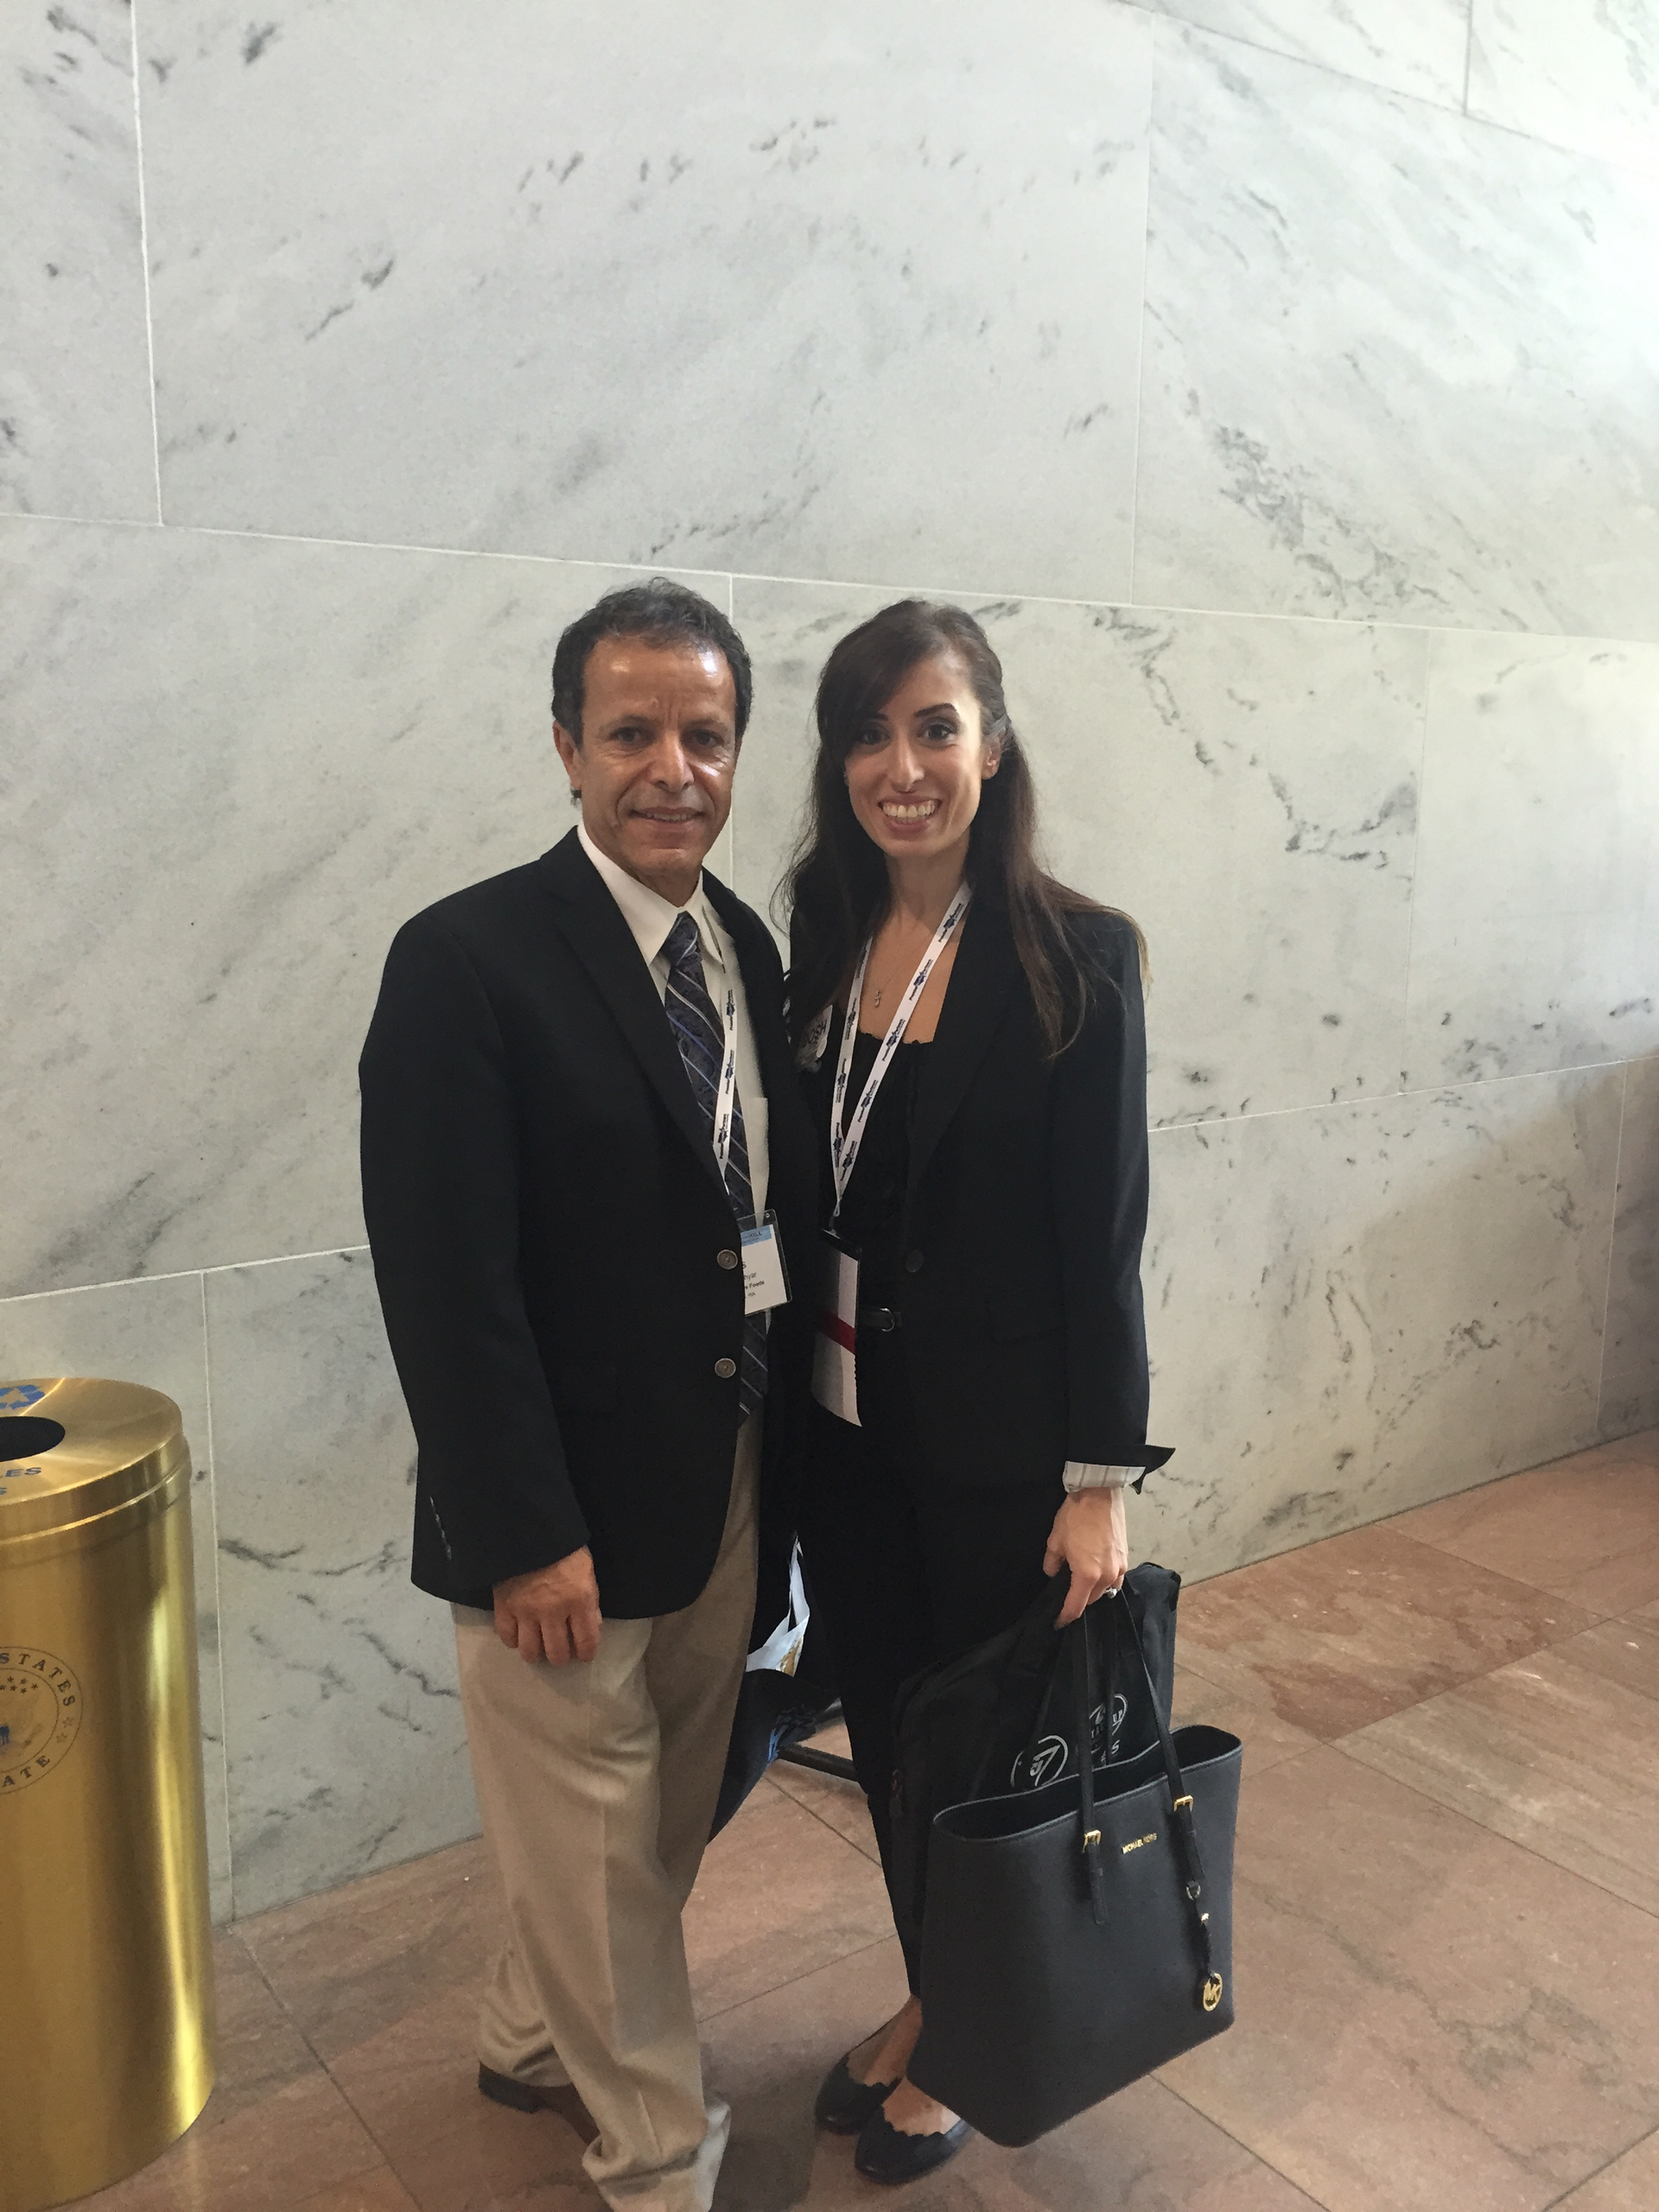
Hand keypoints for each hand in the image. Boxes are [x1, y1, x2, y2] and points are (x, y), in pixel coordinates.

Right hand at [493, 1547, 601, 1664]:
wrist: (530, 1529)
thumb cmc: (565, 1547)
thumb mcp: (587, 1570)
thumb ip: (590, 1600)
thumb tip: (593, 1624)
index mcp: (579, 1601)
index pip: (587, 1641)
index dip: (586, 1653)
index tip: (584, 1655)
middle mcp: (553, 1612)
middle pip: (556, 1652)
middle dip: (561, 1657)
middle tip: (560, 1653)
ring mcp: (526, 1612)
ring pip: (530, 1651)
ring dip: (536, 1654)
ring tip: (538, 1649)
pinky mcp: (504, 1607)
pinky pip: (506, 1637)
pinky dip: (513, 1640)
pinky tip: (518, 1636)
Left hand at [1044, 1489, 1127, 1626]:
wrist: (1099, 1494)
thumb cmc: (1075, 1517)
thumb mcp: (1055, 1541)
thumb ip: (1052, 1564)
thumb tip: (1053, 1574)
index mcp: (1088, 1575)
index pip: (1076, 1606)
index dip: (1065, 1617)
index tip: (1057, 1623)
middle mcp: (1107, 1576)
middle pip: (1092, 1600)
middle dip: (1078, 1602)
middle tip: (1065, 1597)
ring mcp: (1120, 1567)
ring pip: (1105, 1591)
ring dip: (1093, 1592)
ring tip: (1080, 1585)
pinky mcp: (1126, 1558)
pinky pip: (1115, 1579)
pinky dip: (1105, 1581)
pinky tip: (1095, 1573)